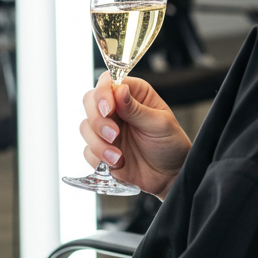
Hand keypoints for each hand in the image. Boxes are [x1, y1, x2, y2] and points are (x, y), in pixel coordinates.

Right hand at [81, 73, 191, 199]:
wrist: (170, 176)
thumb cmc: (171, 145)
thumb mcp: (160, 125)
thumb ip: (137, 109)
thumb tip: (120, 89)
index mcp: (134, 94)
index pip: (108, 81)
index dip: (103, 92)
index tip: (109, 109)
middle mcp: (118, 108)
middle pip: (90, 101)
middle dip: (98, 119)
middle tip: (114, 135)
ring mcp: (108, 129)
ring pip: (85, 126)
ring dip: (98, 143)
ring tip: (118, 157)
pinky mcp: (102, 149)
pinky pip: (87, 150)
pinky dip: (99, 158)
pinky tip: (117, 163)